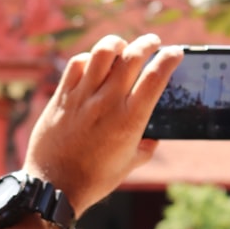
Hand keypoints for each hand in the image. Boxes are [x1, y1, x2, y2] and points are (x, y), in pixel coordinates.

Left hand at [24, 34, 182, 214]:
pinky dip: (89, 58)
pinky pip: (76, 64)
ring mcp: (82, 97)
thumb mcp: (129, 165)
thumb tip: (153, 138)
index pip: (155, 77)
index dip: (169, 58)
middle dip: (147, 43)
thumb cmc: (94, 179)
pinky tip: (93, 64)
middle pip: (132, 56)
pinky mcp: (61, 97)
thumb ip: (145, 148)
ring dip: (117, 43)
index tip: (175, 52)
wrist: (54, 186)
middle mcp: (107, 103)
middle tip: (152, 42)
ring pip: (102, 52)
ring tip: (122, 46)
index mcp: (130, 120)